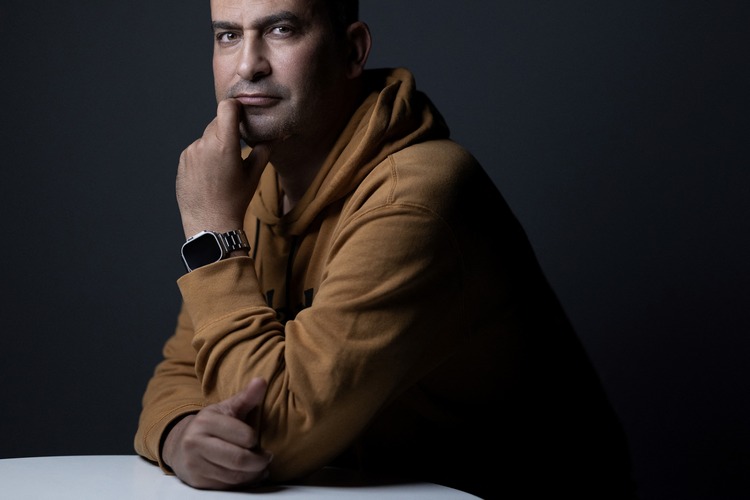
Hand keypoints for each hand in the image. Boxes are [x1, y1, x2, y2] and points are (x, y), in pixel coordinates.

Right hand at [162, 378, 272, 489]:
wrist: (179, 444)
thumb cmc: (210, 425)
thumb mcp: (226, 408)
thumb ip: (246, 397)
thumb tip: (261, 381)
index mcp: (206, 422)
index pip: (244, 436)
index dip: (255, 441)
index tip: (258, 440)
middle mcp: (196, 443)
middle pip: (238, 459)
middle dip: (258, 462)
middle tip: (266, 458)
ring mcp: (195, 464)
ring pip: (234, 477)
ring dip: (253, 474)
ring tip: (260, 467)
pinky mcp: (197, 481)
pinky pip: (226, 487)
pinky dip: (242, 484)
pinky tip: (249, 475)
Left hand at [176, 99, 270, 237]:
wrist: (210, 223)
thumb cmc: (235, 200)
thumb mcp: (254, 175)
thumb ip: (265, 150)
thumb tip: (278, 135)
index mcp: (224, 145)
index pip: (227, 107)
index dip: (236, 108)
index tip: (242, 116)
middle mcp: (204, 144)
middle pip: (217, 122)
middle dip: (228, 130)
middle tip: (237, 148)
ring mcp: (191, 152)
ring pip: (207, 136)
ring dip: (216, 143)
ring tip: (223, 168)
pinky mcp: (183, 160)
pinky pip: (196, 148)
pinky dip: (205, 154)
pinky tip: (211, 174)